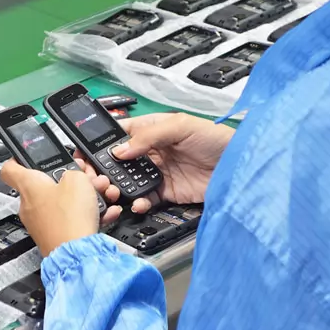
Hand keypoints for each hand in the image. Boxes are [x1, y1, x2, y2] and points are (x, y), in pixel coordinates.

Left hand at [0, 159, 105, 256]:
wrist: (76, 253)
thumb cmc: (69, 218)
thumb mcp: (77, 179)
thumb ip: (74, 172)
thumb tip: (75, 176)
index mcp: (29, 186)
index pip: (10, 168)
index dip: (19, 158)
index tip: (29, 155)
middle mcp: (30, 204)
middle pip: (48, 184)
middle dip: (72, 178)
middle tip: (87, 177)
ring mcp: (41, 222)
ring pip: (63, 201)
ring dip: (85, 196)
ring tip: (102, 194)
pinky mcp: (54, 235)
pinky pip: (72, 218)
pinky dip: (89, 214)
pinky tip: (104, 212)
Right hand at [75, 113, 234, 218]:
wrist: (240, 166)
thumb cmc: (218, 138)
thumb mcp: (181, 127)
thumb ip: (148, 136)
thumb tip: (121, 150)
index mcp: (152, 130)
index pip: (120, 134)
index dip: (103, 143)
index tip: (89, 153)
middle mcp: (152, 151)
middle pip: (120, 161)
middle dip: (107, 169)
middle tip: (99, 177)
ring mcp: (159, 173)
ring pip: (129, 182)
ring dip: (121, 187)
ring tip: (117, 192)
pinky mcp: (167, 192)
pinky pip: (145, 199)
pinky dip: (139, 203)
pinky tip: (140, 203)